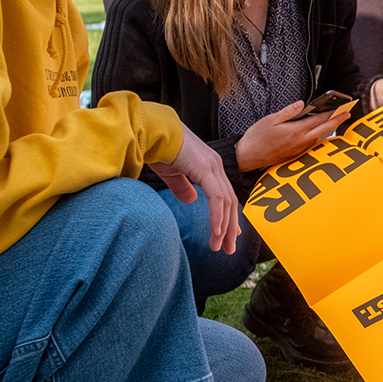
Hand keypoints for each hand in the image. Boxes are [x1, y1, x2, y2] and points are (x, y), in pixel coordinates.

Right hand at [147, 123, 238, 253]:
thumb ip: (182, 187)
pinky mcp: (205, 169)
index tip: (230, 236)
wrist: (152, 132)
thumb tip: (191, 201)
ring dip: (223, 227)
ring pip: (226, 202)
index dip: (229, 217)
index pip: (225, 196)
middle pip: (230, 202)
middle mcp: (216, 166)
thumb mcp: (173, 173)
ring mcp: (212, 166)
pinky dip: (217, 216)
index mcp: (210, 167)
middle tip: (228, 248)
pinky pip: (216, 198)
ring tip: (218, 246)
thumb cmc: (159, 149)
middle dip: (230, 227)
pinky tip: (216, 232)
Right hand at [235, 99, 353, 171]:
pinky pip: (312, 144)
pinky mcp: (295, 154)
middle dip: (337, 121)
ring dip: (328, 129)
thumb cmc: (257, 138)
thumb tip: (301, 104)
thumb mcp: (271, 120)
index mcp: (295, 131)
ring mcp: (299, 149)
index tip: (341, 108)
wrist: (248, 156)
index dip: (332, 113)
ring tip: (335, 121)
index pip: (319, 120)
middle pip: (324, 130)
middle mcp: (300, 142)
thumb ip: (288, 112)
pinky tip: (319, 133)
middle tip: (347, 114)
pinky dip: (318, 136)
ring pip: (319, 137)